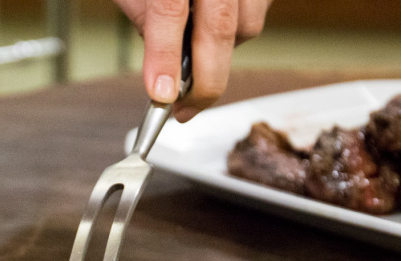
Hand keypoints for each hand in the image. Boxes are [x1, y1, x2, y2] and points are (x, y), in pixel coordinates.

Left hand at [113, 0, 272, 121]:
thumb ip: (144, 16)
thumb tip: (161, 67)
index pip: (170, 10)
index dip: (165, 57)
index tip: (161, 94)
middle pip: (220, 27)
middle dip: (202, 82)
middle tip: (182, 110)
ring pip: (246, 27)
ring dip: (219, 55)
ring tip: (192, 58)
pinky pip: (256, 16)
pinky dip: (233, 34)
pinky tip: (210, 32)